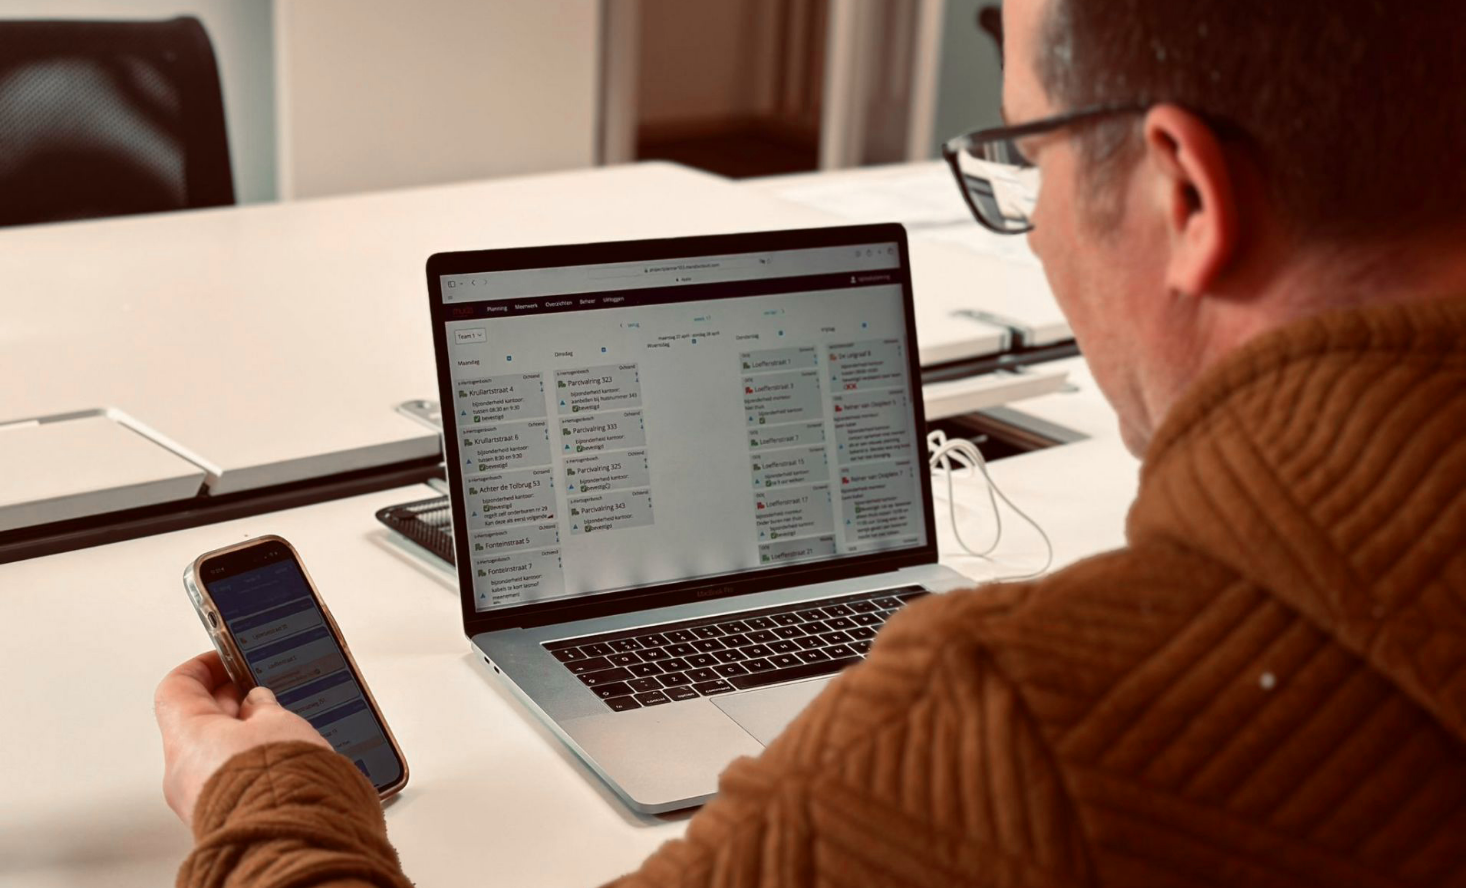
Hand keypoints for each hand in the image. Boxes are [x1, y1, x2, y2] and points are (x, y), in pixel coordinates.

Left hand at [154, 651, 331, 824]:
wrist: (291, 840)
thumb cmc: (278, 784)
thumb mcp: (280, 721)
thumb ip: (265, 706)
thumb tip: (258, 702)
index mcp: (186, 737)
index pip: (177, 687)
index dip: (204, 666)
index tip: (227, 657)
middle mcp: (183, 771)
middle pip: (197, 721)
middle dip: (231, 703)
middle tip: (261, 688)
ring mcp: (199, 798)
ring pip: (216, 753)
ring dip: (244, 735)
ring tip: (281, 725)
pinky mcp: (221, 817)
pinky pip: (230, 779)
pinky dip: (251, 762)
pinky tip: (282, 756)